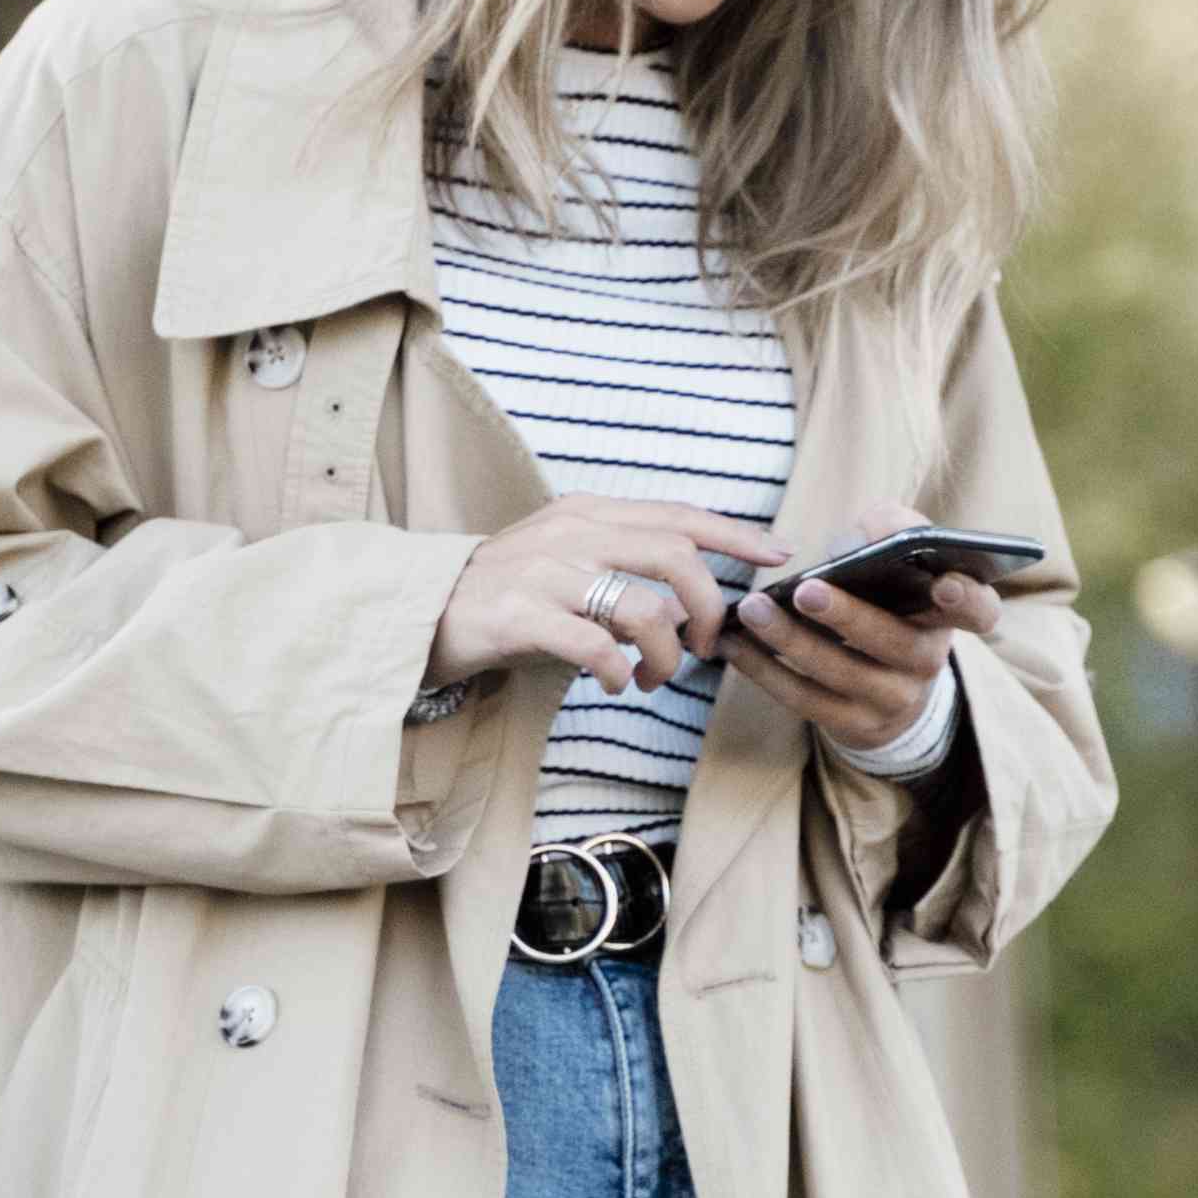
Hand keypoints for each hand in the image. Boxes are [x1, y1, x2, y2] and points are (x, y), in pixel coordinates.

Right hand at [433, 496, 792, 696]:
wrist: (419, 612)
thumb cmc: (504, 594)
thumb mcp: (566, 563)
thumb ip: (623, 569)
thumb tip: (688, 603)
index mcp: (587, 513)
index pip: (677, 515)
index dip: (734, 534)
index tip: (778, 555)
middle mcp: (570, 532)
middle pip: (674, 556)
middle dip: (708, 607)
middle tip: (706, 647)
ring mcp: (544, 571)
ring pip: (643, 608)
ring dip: (666, 655)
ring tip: (654, 680)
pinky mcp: (519, 615)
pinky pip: (596, 647)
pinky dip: (621, 673)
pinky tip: (617, 685)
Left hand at [734, 505, 994, 756]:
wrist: (881, 683)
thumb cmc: (886, 600)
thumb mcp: (898, 560)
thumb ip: (894, 529)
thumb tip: (878, 529)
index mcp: (948, 617)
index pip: (979, 611)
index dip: (967, 598)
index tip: (946, 582)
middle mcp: (928, 662)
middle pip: (895, 643)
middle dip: (849, 617)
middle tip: (805, 589)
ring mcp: (891, 700)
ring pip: (840, 674)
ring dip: (791, 641)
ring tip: (752, 609)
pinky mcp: (852, 725)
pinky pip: (804, 700)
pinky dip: (765, 670)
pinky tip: (734, 643)